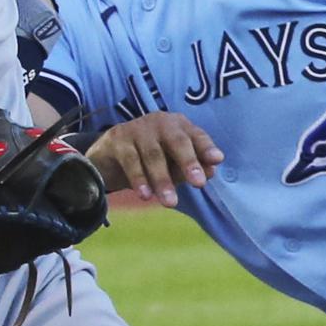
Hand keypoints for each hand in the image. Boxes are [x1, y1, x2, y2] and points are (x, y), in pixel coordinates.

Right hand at [88, 112, 222, 208]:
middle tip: (198, 183)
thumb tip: (211, 171)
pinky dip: (139, 179)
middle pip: (177, 141)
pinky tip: (145, 195)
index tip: (217, 160)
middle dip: (188, 162)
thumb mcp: (172, 165)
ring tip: (171, 203)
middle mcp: (160, 122)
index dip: (206, 147)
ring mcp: (137, 129)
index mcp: (178, 126)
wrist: (109, 154)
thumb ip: (190, 168)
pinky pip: (131, 160)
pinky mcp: (117, 139)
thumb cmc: (149, 159)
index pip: (196, 136)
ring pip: (153, 155)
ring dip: (163, 180)